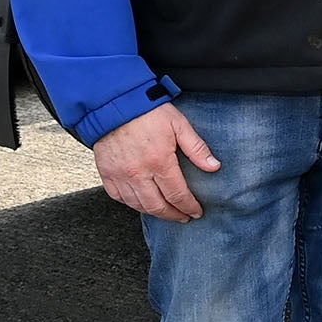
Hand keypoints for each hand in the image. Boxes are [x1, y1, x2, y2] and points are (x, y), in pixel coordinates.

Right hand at [93, 101, 217, 221]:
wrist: (113, 103)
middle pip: (158, 206)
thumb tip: (214, 166)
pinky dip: (132, 204)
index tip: (197, 212)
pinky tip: (142, 203)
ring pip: (138, 205)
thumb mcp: (178, 124)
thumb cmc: (146, 111)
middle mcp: (138, 173)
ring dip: (155, 213)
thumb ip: (197, 148)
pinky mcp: (106, 173)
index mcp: (159, 161)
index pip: (178, 195)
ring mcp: (120, 175)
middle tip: (184, 217)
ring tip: (167, 213)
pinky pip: (119, 198)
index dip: (189, 207)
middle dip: (174, 215)